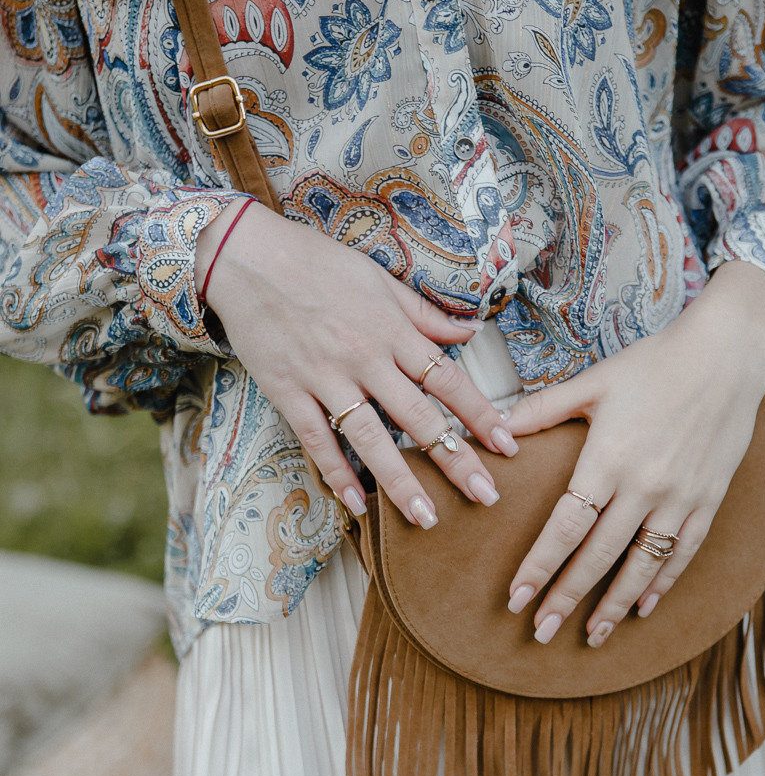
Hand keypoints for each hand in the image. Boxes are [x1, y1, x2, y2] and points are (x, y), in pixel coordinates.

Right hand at [196, 199, 517, 525]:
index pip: (447, 378)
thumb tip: (473, 330)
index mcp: (392, 329)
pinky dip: (337, 474)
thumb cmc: (318, 264)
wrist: (248, 258)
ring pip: (371, 438)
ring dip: (401, 481)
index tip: (506, 445)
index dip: (479, 414)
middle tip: (485, 495)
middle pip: (419, 417)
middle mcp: (365, 357)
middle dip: (455, 459)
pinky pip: (318, 441)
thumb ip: (426, 314)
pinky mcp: (288, 392)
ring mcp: (325, 377)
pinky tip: (358, 504)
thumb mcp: (380, 280)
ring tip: (427, 517)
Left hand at [505, 261, 764, 645]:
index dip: (540, 566)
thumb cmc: (655, 363)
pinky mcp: (708, 500)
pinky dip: (662, 583)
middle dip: (566, 598)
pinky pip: (683, 552)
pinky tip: (642, 607)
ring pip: (641, 564)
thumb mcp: (593, 382)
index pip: (565, 527)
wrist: (728, 354)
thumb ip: (543, 410)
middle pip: (597, 556)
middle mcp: (644, 486)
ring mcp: (680, 497)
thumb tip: (496, 429)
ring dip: (614, 604)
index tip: (517, 599)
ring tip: (591, 634)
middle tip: (541, 632)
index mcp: (607, 459)